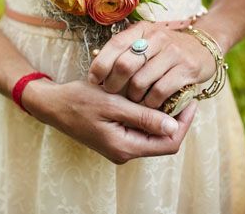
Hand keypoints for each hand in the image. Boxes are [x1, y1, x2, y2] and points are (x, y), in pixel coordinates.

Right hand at [22, 79, 196, 163]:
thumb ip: (144, 117)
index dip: (184, 123)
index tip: (192, 100)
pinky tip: (156, 97)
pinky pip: (143, 129)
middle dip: (178, 119)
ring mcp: (122, 146)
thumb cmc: (79, 101)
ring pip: (155, 134)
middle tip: (185, 94)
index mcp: (125, 147)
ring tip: (173, 93)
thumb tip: (173, 127)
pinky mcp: (119, 137)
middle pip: (164, 141)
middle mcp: (125, 151)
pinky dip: (152, 115)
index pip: (168, 143)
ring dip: (166, 116)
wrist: (52, 103)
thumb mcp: (113, 104)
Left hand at [88, 21, 215, 108]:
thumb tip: (96, 68)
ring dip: (133, 96)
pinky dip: (151, 102)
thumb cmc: (167, 50)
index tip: (94, 80)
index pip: (115, 45)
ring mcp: (174, 53)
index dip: (100, 65)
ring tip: (133, 99)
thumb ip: (125, 50)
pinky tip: (150, 103)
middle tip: (111, 93)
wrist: (204, 48)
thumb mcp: (147, 41)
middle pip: (125, 65)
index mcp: (144, 29)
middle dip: (113, 84)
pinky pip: (160, 91)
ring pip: (141, 81)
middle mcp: (159, 38)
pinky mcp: (187, 69)